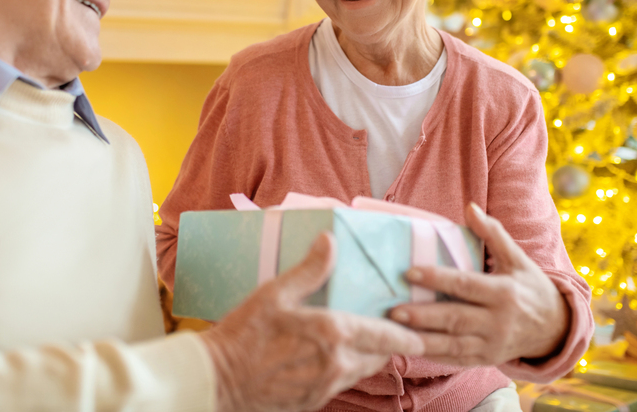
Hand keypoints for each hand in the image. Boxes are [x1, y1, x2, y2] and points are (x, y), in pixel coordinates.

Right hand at [200, 232, 423, 411]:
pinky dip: (345, 369)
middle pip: (379, 356)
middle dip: (389, 345)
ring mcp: (325, 386)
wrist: (217, 380)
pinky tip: (333, 357)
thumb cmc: (243, 334)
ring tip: (366, 341)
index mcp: (332, 334)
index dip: (407, 335)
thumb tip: (329, 241)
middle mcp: (337, 364)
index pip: (386, 336)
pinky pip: (340, 384)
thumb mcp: (274, 293)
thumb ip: (309, 269)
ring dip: (368, 357)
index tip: (420, 332)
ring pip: (362, 371)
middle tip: (394, 331)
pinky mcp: (312, 401)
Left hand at [388, 203, 569, 366]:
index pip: (465, 285)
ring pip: (452, 345)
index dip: (437, 279)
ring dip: (422, 340)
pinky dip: (433, 355)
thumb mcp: (517, 259)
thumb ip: (493, 233)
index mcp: (504, 293)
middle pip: (455, 319)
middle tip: (393, 311)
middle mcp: (498, 322)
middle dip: (423, 316)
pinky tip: (410, 347)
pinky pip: (455, 360)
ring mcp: (491, 345)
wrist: (555, 328)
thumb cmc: (530, 287)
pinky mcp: (485, 360)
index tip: (410, 272)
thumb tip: (470, 207)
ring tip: (395, 332)